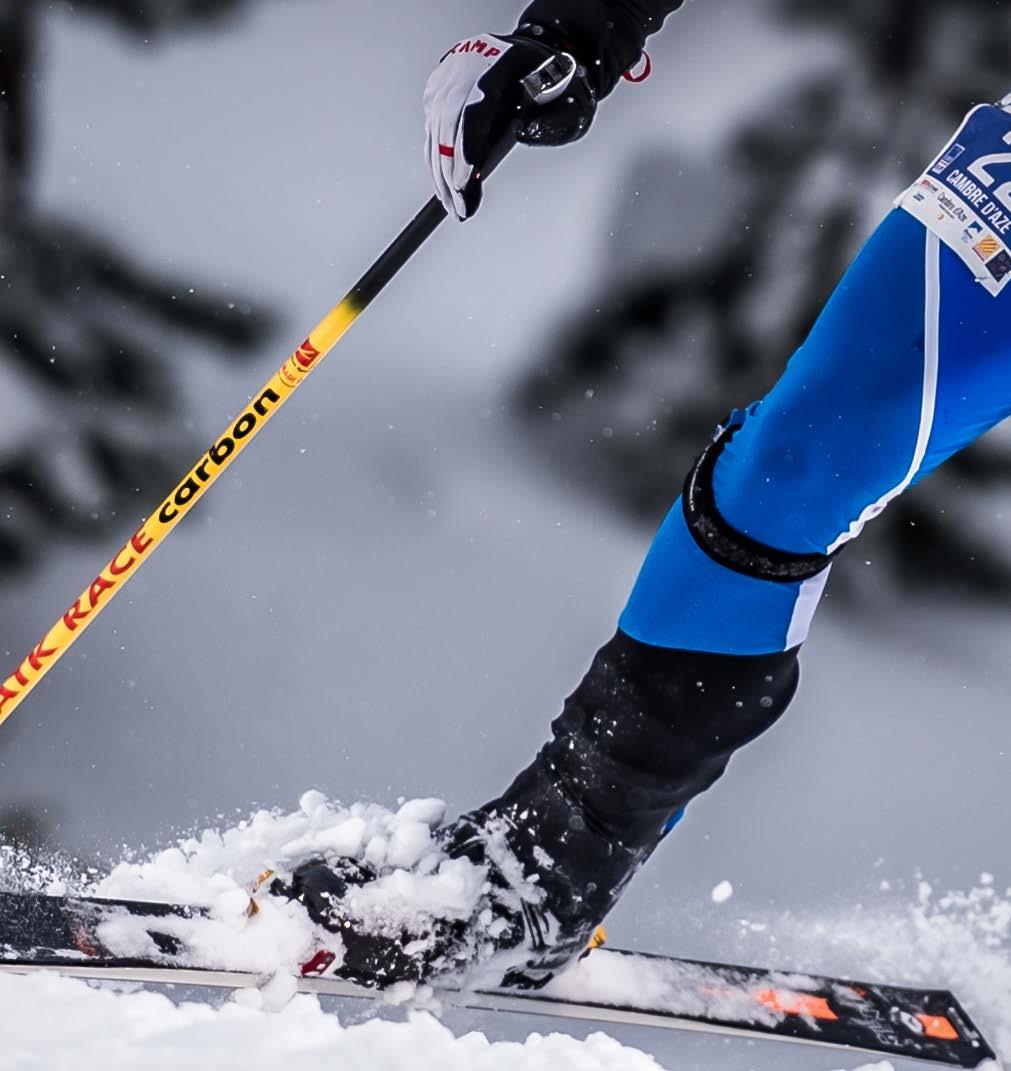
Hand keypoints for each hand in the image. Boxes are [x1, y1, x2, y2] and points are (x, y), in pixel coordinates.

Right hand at [423, 34, 595, 219]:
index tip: (463, 183)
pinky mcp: (437, 90)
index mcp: (496, 63)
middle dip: (449, 170)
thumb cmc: (548, 75)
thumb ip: (551, 115)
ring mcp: (447, 77)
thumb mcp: (564, 92)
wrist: (526, 51)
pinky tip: (444, 188)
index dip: (466, 147)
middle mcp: (464, 67)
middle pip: (447, 122)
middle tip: (459, 206)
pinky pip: (431, 130)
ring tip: (452, 206)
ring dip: (440, 173)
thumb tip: (522, 133)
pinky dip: (436, 161)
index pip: (473, 108)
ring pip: (434, 129)